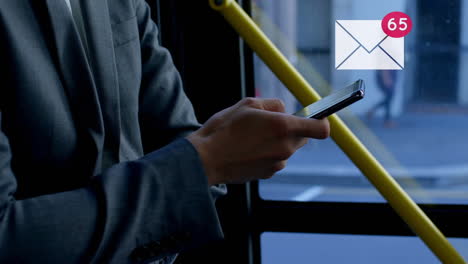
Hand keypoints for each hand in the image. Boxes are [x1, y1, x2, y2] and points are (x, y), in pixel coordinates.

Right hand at [187, 98, 329, 184]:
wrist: (206, 160)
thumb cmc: (224, 129)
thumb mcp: (247, 104)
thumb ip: (273, 104)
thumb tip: (285, 109)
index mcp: (283, 127)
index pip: (320, 128)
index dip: (322, 122)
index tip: (318, 117)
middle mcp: (284, 147)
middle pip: (303, 138)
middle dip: (293, 129)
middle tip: (271, 124)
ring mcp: (277, 163)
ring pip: (287, 149)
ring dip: (277, 142)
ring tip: (252, 138)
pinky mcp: (268, 174)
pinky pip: (275, 160)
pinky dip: (267, 154)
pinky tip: (248, 150)